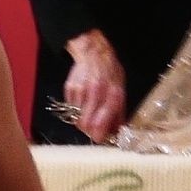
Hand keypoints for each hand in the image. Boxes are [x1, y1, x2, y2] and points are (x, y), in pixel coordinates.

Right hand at [62, 29, 126, 143]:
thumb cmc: (110, 71)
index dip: (99, 135)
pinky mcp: (70, 89)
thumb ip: (119, 111)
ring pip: (77, 118)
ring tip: (89, 109)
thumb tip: (117, 132)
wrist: (94, 51)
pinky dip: (76, 109)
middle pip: (86, 125)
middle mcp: (96, 92)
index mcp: (113, 93)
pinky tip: (82, 99)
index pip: (102, 121)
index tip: (100, 139)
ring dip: (82, 119)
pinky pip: (70, 108)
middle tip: (93, 127)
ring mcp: (81, 91)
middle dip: (89, 130)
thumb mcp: (121, 87)